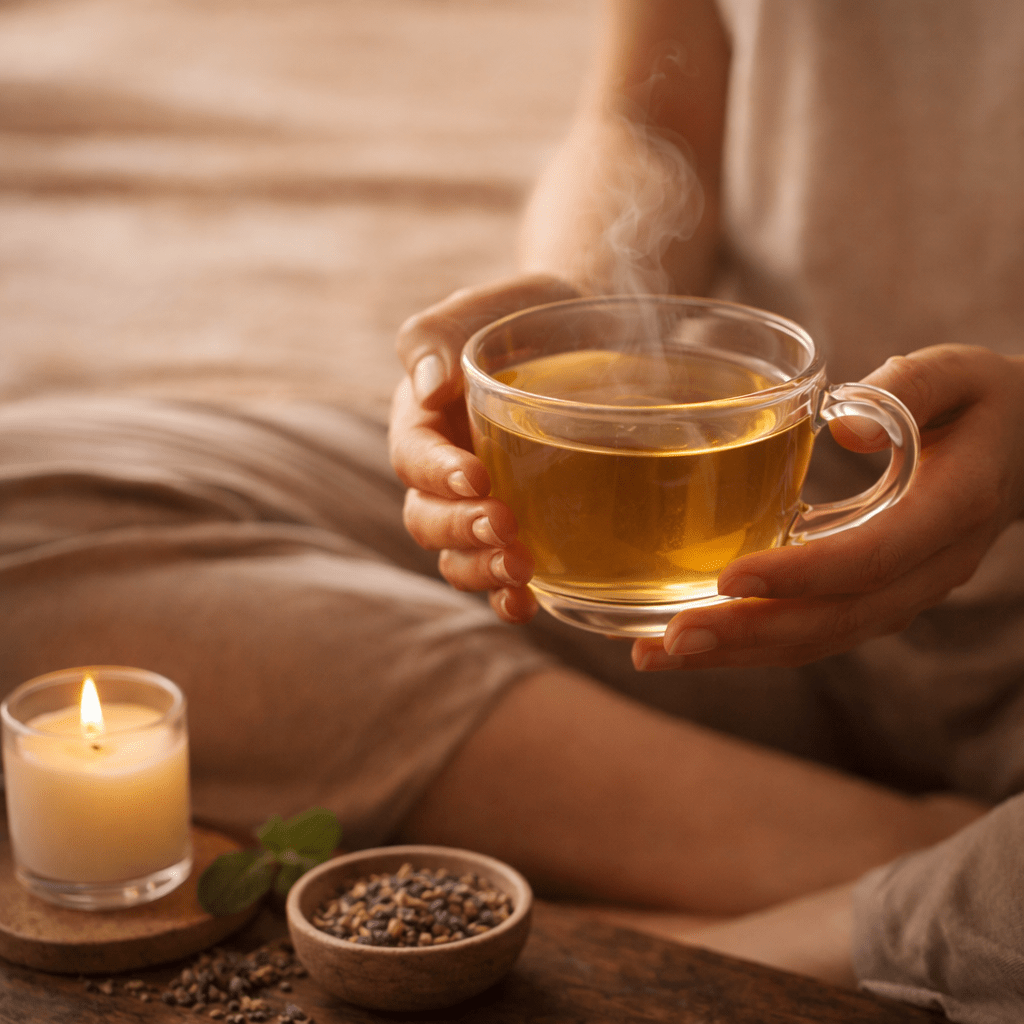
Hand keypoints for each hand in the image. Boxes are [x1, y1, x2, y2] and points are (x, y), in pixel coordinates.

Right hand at [389, 273, 580, 621]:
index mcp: (423, 421)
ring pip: (456, 555)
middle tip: (505, 527)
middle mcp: (442, 472)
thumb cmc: (525, 316)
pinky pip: (498, 574)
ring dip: (482, 569)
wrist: (584, 337)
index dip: (436, 473)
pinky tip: (531, 603)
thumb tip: (426, 387)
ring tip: (521, 571)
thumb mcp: (481, 310)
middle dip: (461, 530)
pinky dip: (507, 595)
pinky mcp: (517, 531)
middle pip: (428, 518)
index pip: (413, 455)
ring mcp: (476, 507)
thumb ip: (437, 337)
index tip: (476, 477)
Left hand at [633, 344, 1023, 670]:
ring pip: (818, 639)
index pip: (871, 558)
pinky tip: (690, 641)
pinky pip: (812, 631)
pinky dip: (751, 642)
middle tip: (669, 642)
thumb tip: (843, 428)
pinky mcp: (873, 597)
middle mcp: (928, 570)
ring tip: (656, 654)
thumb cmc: (981, 403)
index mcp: (951, 512)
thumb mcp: (958, 373)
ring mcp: (902, 593)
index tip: (729, 576)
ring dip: (737, 652)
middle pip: (834, 620)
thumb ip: (908, 388)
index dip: (802, 574)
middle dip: (749, 635)